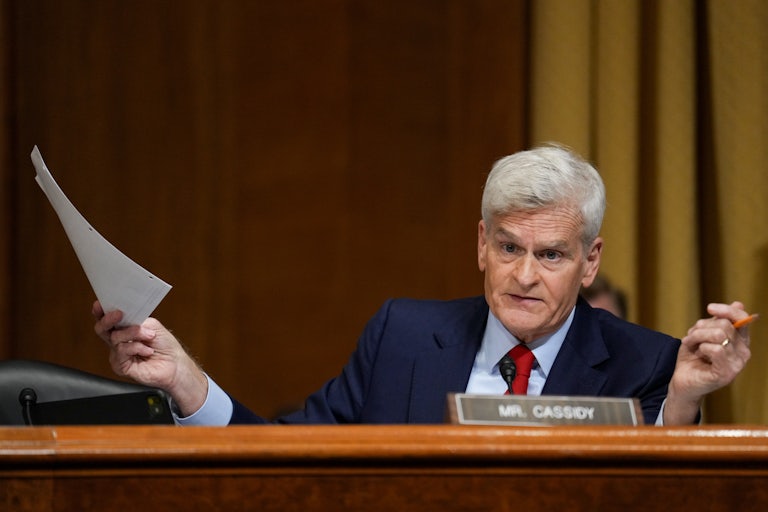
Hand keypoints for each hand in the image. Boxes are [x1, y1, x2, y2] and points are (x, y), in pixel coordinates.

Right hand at [92, 301, 208, 416]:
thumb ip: (136, 320)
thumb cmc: (164, 345)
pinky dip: (137, 347)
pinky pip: (121, 351)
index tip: (99, 304)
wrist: (175, 363)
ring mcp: (118, 354)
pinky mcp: (121, 366)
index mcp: (123, 330)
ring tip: (150, 336)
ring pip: (115, 338)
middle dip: (108, 319)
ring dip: (134, 333)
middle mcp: (118, 342)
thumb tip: (123, 317)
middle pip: (102, 329)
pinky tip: (148, 350)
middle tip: (119, 314)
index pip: (107, 320)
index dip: (100, 312)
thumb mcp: (152, 326)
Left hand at [664, 301, 751, 424]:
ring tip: (691, 344)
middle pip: (725, 325)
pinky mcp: (727, 374)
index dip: (726, 310)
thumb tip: (739, 303)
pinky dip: (701, 347)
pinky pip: (716, 349)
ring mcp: (737, 364)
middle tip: (691, 336)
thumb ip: (717, 321)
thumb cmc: (692, 357)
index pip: (742, 319)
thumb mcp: (703, 334)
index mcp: (740, 341)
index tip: (709, 308)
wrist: (682, 380)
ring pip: (719, 335)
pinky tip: (698, 354)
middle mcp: (743, 353)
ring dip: (697, 336)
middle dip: (701, 327)